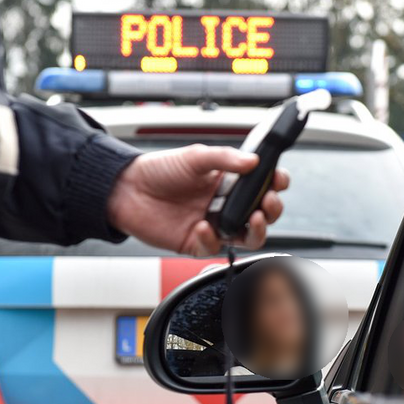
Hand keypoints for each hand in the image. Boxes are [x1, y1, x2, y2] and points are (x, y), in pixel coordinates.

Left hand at [107, 144, 289, 255]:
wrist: (125, 189)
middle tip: (266, 201)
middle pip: (263, 214)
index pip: (262, 185)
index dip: (275, 183)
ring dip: (256, 230)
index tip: (277, 179)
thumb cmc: (158, 170)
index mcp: (228, 181)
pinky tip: (200, 225)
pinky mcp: (196, 242)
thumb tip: (253, 162)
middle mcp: (225, 204)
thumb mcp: (194, 156)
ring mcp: (213, 224)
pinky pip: (214, 247)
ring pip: (248, 237)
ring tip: (252, 219)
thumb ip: (225, 159)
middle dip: (272, 209)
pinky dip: (211, 238)